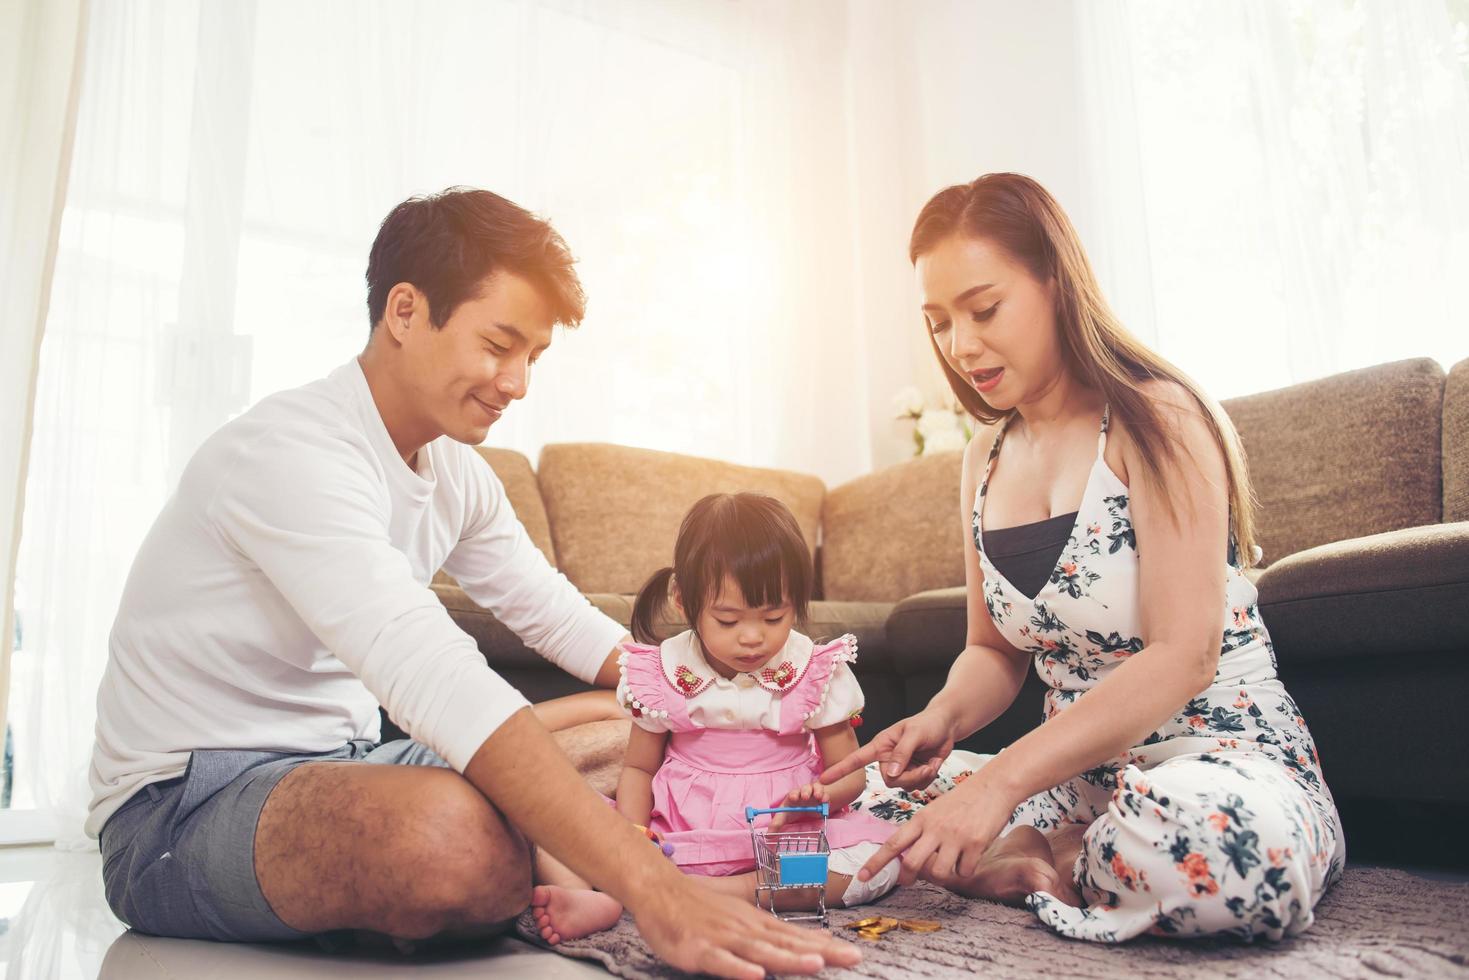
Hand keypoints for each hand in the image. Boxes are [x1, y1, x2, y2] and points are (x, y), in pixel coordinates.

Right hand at [629, 875, 860, 977]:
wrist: (660, 890)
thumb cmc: (702, 908)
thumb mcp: (742, 916)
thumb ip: (774, 933)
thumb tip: (815, 943)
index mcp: (757, 923)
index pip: (796, 937)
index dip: (826, 947)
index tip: (854, 955)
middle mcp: (746, 929)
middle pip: (787, 943)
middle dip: (820, 953)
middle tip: (852, 958)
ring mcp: (723, 938)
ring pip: (760, 951)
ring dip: (788, 959)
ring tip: (815, 965)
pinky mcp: (699, 950)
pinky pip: (722, 962)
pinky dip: (739, 969)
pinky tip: (756, 976)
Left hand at [767, 782, 828, 831]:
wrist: (808, 806)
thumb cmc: (793, 810)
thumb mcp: (785, 817)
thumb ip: (777, 824)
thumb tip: (768, 835)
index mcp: (793, 796)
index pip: (793, 793)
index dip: (794, 795)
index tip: (794, 798)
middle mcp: (803, 793)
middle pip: (805, 788)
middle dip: (805, 791)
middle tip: (806, 797)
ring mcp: (813, 793)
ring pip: (815, 788)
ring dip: (817, 791)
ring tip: (818, 797)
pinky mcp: (822, 797)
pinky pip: (825, 794)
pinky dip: (826, 797)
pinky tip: (825, 801)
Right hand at [819, 708, 954, 790]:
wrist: (947, 727)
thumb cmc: (927, 723)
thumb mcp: (914, 734)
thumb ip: (901, 754)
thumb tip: (890, 774)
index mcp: (881, 745)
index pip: (856, 759)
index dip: (840, 769)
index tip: (823, 779)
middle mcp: (888, 758)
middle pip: (889, 780)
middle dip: (909, 777)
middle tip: (923, 766)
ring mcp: (901, 768)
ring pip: (904, 786)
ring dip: (921, 777)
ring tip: (929, 763)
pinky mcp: (914, 774)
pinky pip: (917, 787)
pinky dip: (928, 778)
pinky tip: (932, 765)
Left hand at [856, 772, 1011, 885]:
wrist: (993, 786)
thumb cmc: (963, 800)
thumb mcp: (936, 810)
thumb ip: (922, 832)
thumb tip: (911, 861)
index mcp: (922, 819)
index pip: (893, 843)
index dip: (876, 862)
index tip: (861, 877)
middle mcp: (935, 828)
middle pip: (912, 863)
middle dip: (906, 877)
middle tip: (907, 882)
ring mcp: (954, 836)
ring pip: (938, 873)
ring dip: (941, 875)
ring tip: (948, 864)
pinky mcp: (975, 844)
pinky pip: (964, 871)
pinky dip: (965, 870)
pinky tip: (969, 858)